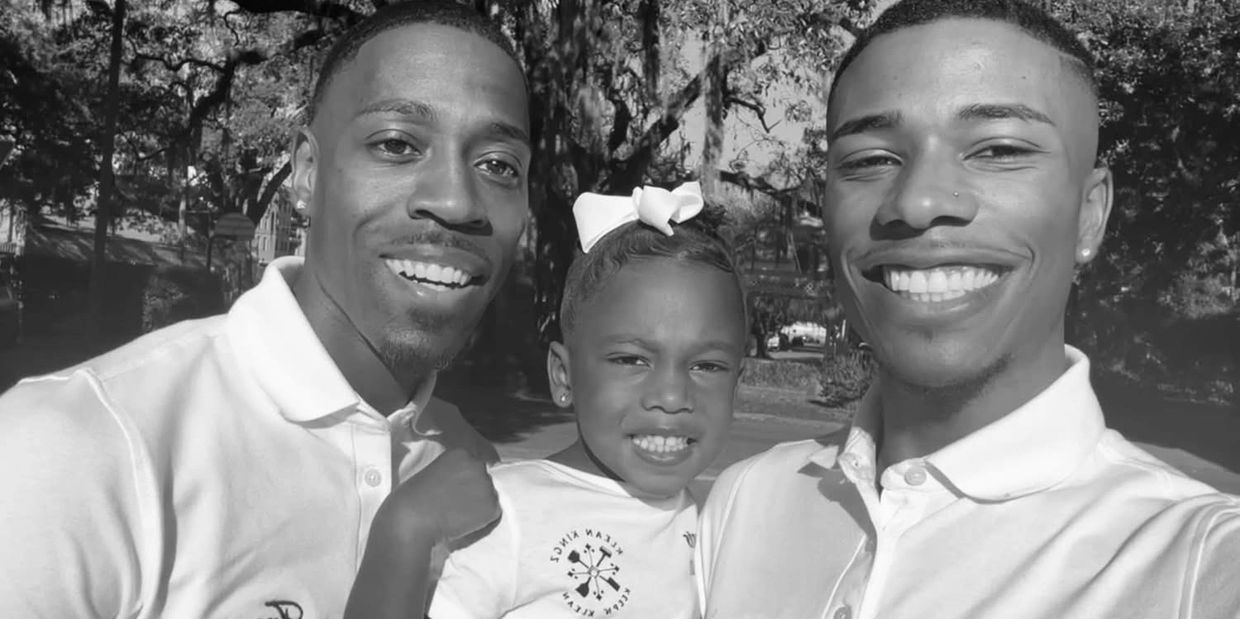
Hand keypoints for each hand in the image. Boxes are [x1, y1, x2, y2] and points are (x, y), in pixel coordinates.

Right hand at [376, 448, 499, 545]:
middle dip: (475, 491)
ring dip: (479, 506)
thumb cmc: (413, 500)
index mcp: (460, 453)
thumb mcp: (433, 472)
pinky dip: (482, 521)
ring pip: (490, 496)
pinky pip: (492, 514)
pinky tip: (464, 523)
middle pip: (484, 478)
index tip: (453, 492)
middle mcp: (477, 464)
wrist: (413, 519)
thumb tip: (465, 484)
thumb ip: (453, 472)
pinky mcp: (492, 504)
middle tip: (456, 505)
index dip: (465, 481)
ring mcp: (486, 484)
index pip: (474, 465)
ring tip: (458, 515)